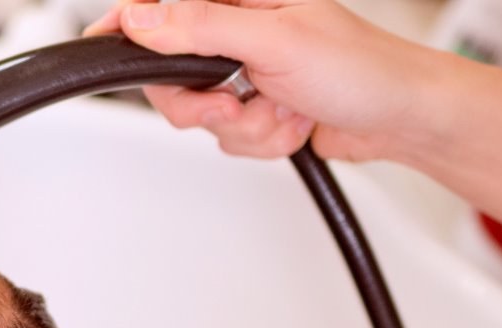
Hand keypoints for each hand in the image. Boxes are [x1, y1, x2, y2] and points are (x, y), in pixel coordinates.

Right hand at [84, 0, 453, 161]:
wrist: (403, 119)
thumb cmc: (364, 68)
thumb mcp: (275, 41)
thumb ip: (202, 27)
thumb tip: (141, 18)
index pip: (162, 8)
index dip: (128, 29)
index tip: (98, 48)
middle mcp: (239, 32)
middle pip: (170, 74)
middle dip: (204, 103)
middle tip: (233, 103)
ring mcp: (246, 73)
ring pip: (200, 114)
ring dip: (246, 127)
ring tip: (285, 110)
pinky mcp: (257, 109)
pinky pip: (228, 138)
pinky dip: (262, 141)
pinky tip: (294, 123)